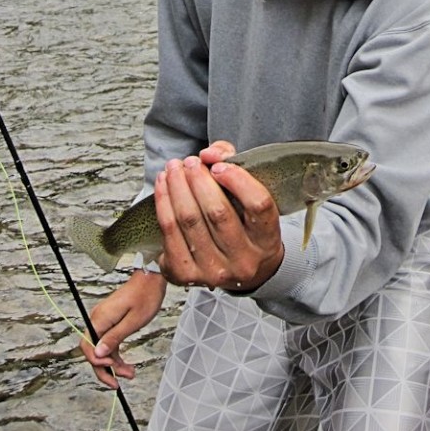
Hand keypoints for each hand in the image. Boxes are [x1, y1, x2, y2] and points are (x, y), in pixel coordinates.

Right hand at [80, 269, 166, 388]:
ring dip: (113, 364)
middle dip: (105, 368)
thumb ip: (114, 338)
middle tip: (118, 382)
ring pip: (102, 349)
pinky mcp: (111, 321)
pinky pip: (108, 342)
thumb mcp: (133, 321)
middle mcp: (98, 319)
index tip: (112, 369)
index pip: (87, 346)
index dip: (97, 361)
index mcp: (100, 318)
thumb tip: (98, 354)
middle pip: (93, 350)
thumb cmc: (145, 295)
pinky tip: (126, 365)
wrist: (151, 277)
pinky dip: (116, 354)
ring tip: (129, 374)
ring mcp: (104, 320)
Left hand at [155, 143, 283, 292]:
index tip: (220, 165)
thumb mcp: (252, 194)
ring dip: (177, 188)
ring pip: (190, 222)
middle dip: (199, 180)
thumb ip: (234, 164)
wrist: (240, 268)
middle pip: (218, 213)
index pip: (258, 205)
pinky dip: (163, 204)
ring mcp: (214, 271)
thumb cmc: (245, 223)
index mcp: (267, 240)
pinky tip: (163, 186)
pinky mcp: (186, 275)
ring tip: (173, 168)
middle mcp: (243, 261)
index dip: (238, 180)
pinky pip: (169, 233)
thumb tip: (209, 155)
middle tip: (190, 162)